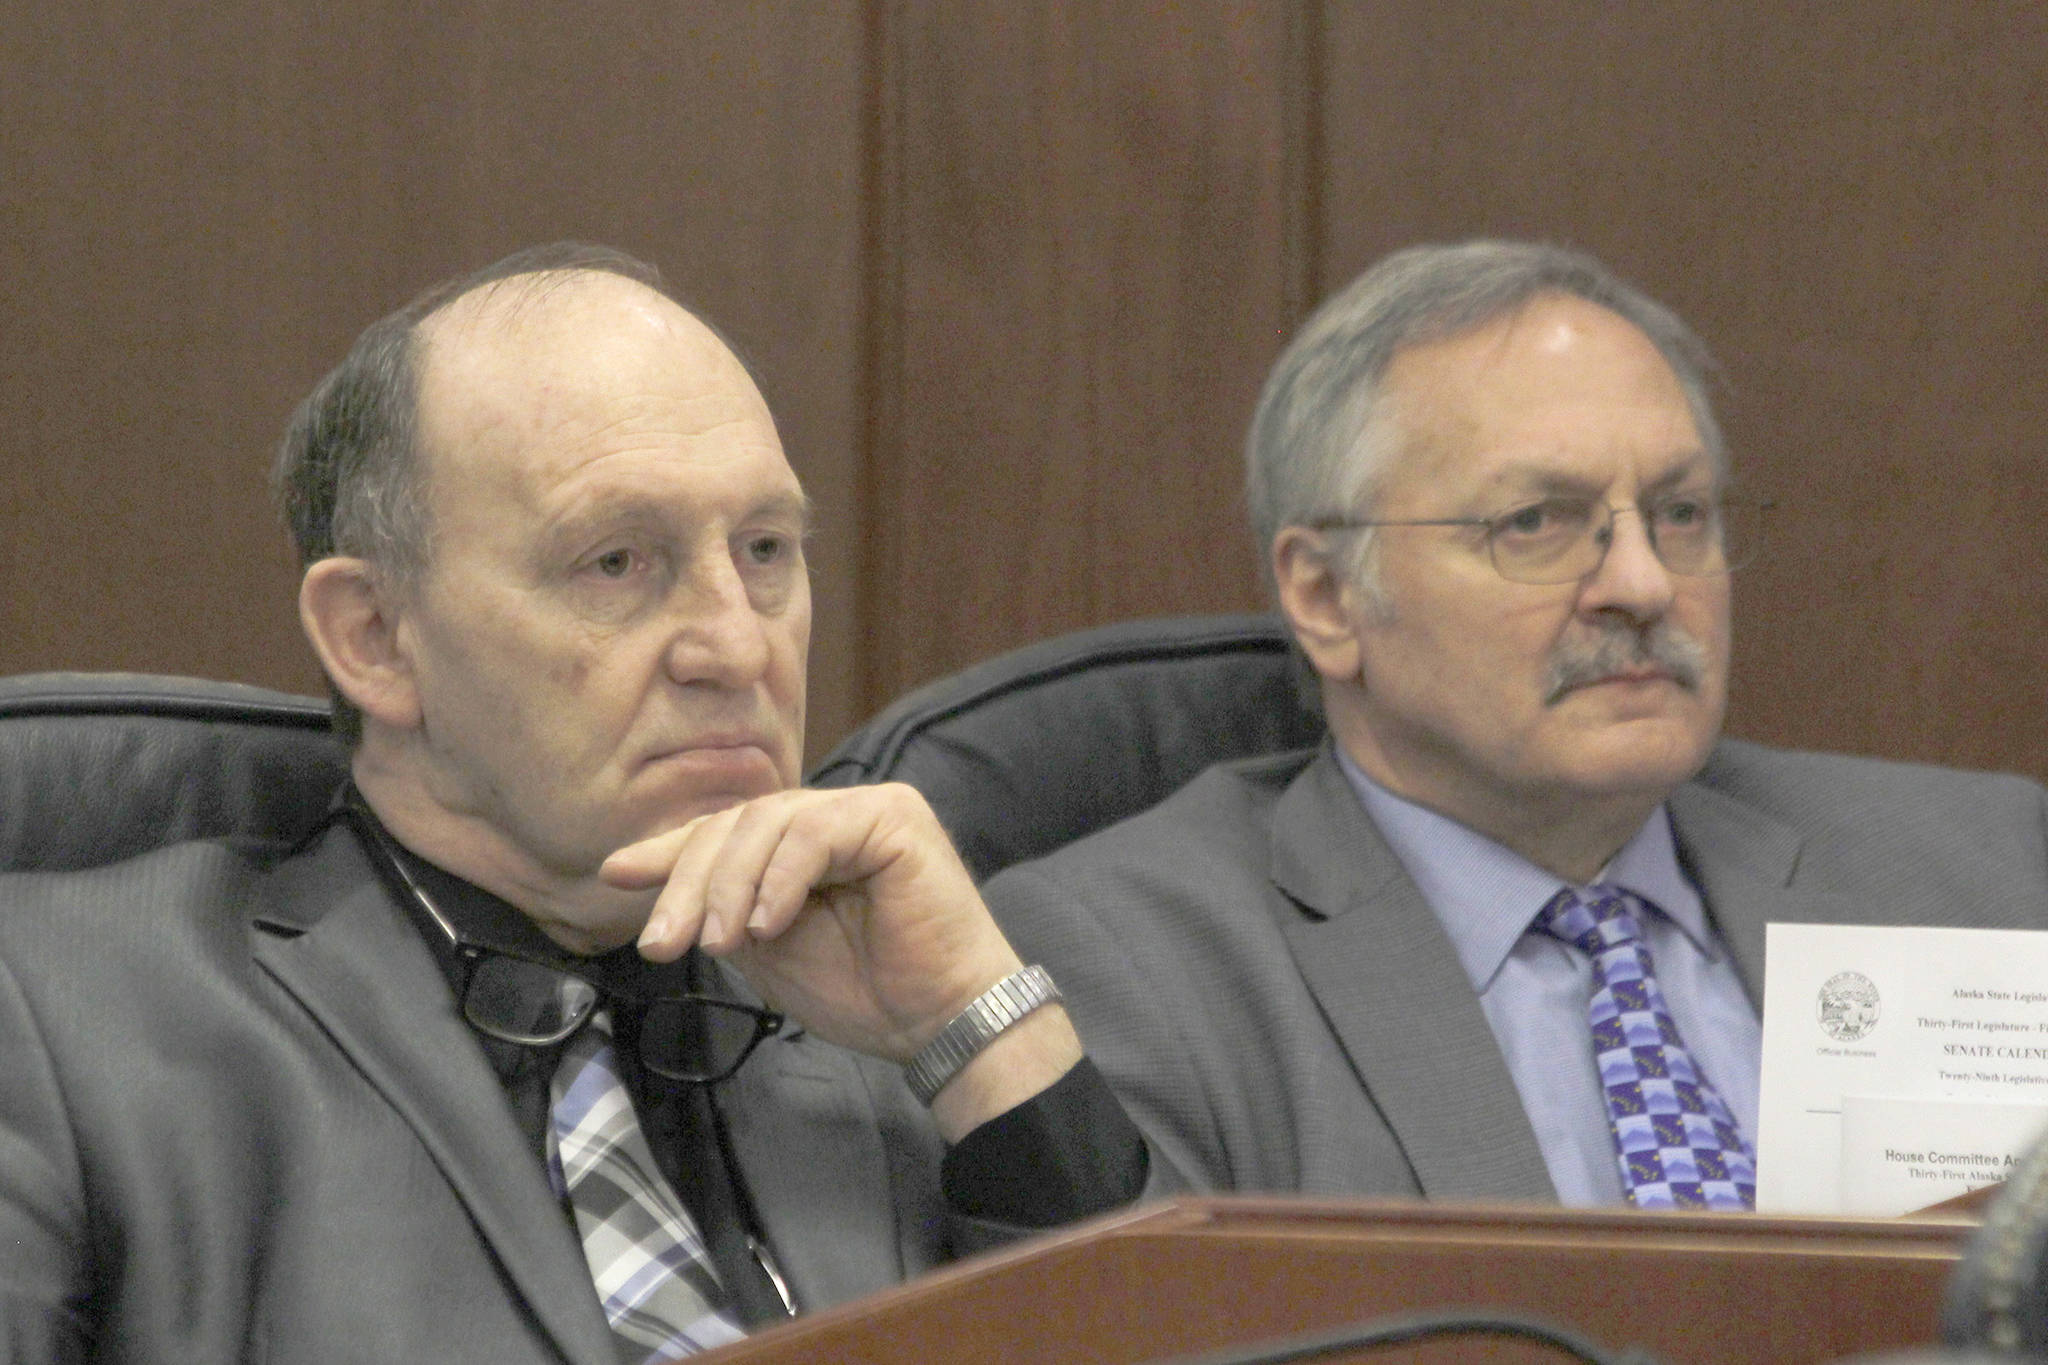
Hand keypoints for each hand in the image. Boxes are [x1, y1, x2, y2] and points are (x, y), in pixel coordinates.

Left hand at [600, 785, 1078, 1132]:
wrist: (942, 1023)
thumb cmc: (869, 992)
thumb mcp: (770, 949)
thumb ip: (725, 910)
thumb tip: (658, 890)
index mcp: (805, 842)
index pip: (727, 832)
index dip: (671, 852)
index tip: (615, 876)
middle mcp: (835, 813)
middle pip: (736, 823)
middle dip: (688, 881)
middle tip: (660, 942)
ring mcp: (867, 808)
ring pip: (766, 822)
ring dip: (727, 886)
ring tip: (717, 945)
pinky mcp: (895, 817)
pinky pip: (813, 833)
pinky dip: (779, 879)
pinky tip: (764, 926)